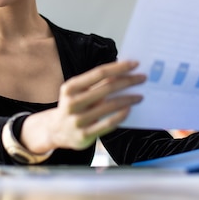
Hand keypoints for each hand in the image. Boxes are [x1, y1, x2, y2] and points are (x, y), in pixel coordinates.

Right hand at [21, 60, 145, 152]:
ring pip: (110, 105)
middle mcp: (72, 103)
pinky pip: (109, 123)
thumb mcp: (77, 91)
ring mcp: (78, 120)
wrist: (56, 130)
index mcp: (70, 87)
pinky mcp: (85, 135)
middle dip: (128, 81)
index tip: (135, 64)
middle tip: (142, 78)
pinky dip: (121, 115)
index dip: (119, 67)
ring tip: (140, 95)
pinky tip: (129, 109)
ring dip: (128, 98)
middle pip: (107, 88)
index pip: (99, 73)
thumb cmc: (73, 106)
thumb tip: (122, 71)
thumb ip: (95, 83)